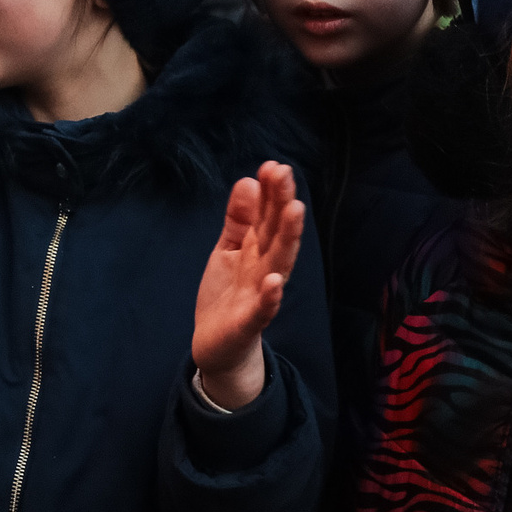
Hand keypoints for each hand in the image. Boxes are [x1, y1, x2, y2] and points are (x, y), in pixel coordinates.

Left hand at [191, 162, 305, 409]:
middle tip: (284, 173)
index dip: (271, 192)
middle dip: (281, 204)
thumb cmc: (227, 294)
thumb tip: (248, 181)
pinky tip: (274, 282)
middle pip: (276, 233)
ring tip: (294, 210)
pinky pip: (262, 310)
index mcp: (257, 250)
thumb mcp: (227, 250)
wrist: (218, 346)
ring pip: (277, 264)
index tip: (273, 165)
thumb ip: (239, 219)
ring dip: (287, 239)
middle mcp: (264, 269)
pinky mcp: (249, 323)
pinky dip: (270, 297)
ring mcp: (260, 296)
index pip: (268, 216)